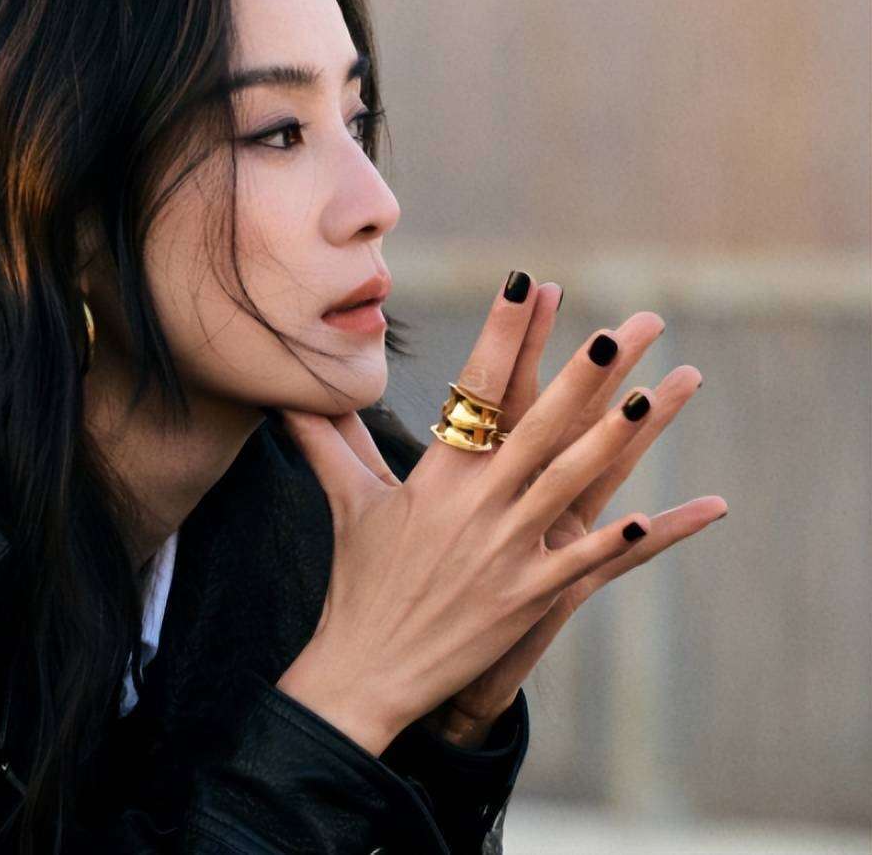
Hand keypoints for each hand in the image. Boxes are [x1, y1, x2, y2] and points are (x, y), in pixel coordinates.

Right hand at [276, 270, 724, 757]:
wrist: (365, 668)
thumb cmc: (357, 581)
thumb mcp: (348, 502)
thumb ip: (329, 441)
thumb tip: (293, 397)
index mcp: (436, 475)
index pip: (476, 388)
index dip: (504, 333)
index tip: (527, 283)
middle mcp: (475, 503)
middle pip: (540, 424)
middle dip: (588, 371)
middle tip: (628, 325)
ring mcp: (504, 550)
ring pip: (570, 480)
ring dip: (615, 437)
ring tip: (655, 395)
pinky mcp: (526, 595)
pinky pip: (582, 561)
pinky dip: (620, 538)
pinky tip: (658, 514)